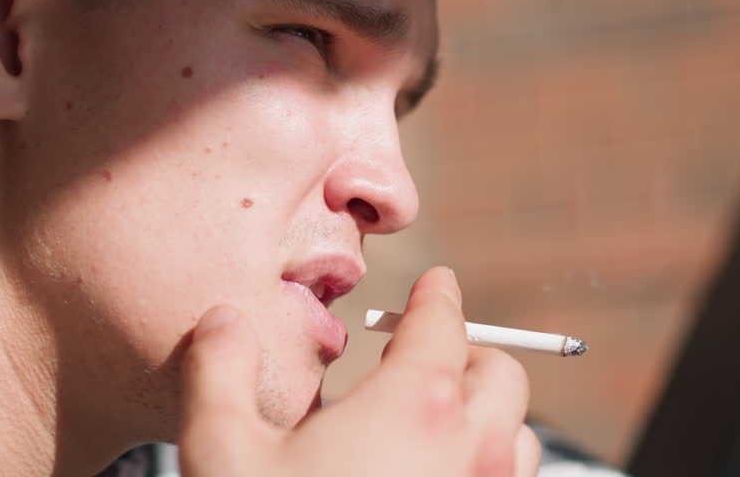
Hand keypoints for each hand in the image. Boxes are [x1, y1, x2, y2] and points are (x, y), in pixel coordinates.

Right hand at [179, 266, 540, 475]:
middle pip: (501, 376)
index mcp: (414, 408)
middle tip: (420, 356)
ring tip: (433, 426)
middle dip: (466, 353)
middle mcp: (471, 454)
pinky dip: (487, 472)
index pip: (444, 324)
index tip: (435, 282)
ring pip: (519, 440)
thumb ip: (219, 370)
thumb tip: (222, 320)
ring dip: (485, 419)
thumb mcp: (221, 454)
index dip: (437, 296)